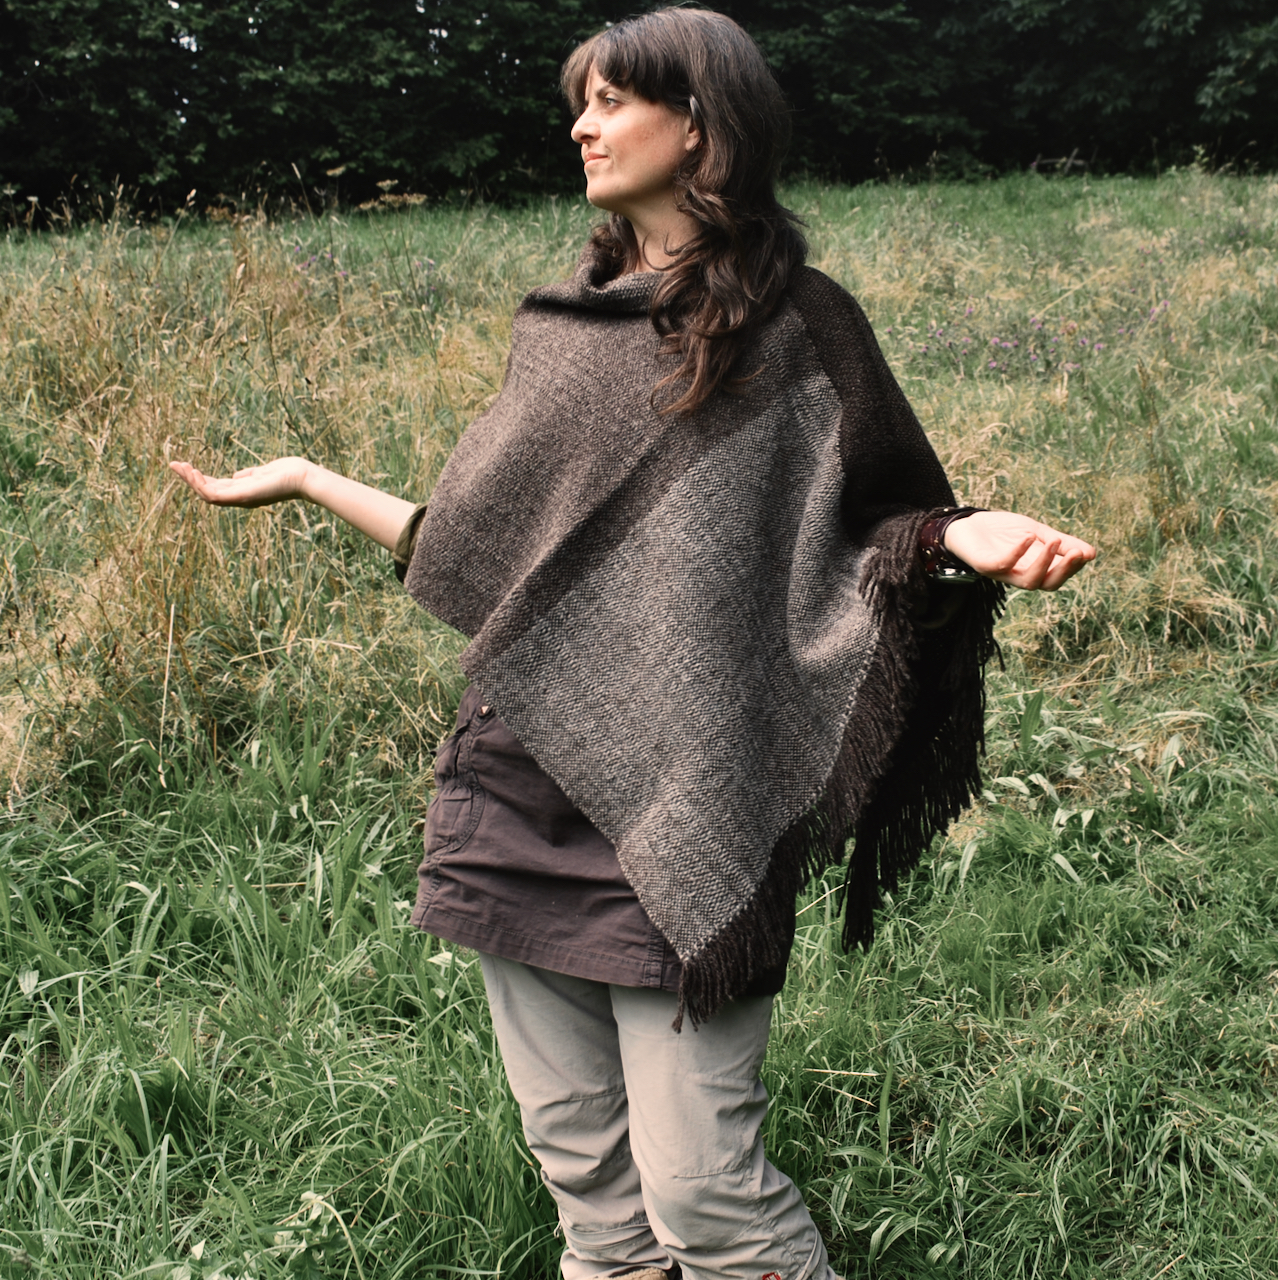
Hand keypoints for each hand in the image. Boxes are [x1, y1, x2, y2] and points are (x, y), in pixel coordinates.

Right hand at [169, 456, 311, 508]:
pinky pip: (215, 495)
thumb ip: (247, 476)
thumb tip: (236, 476)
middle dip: (188, 479)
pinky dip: (202, 485)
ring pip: (207, 495)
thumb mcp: (261, 473)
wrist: (303, 477)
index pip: (214, 487)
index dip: (198, 478)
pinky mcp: (242, 496)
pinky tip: (193, 472)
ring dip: (191, 481)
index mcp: (242, 492)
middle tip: (173, 464)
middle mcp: (239, 498)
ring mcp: (240, 499)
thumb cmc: (287, 473)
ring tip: (180, 466)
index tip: (184, 466)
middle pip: (206, 492)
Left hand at [943, 510, 1095, 590]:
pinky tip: (1029, 537)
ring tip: (1054, 541)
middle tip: (1077, 553)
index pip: (1059, 576)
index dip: (1073, 567)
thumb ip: (1059, 543)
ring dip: (1044, 563)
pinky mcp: (984, 565)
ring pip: (1028, 582)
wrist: (966, 524)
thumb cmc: (1001, 531)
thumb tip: (1092, 553)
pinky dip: (1018, 553)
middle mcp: (1019, 575)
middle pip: (1047, 584)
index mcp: (1034, 569)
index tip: (1086, 552)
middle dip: (1065, 570)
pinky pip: (1003, 565)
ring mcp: (1001, 573)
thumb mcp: (1037, 532)